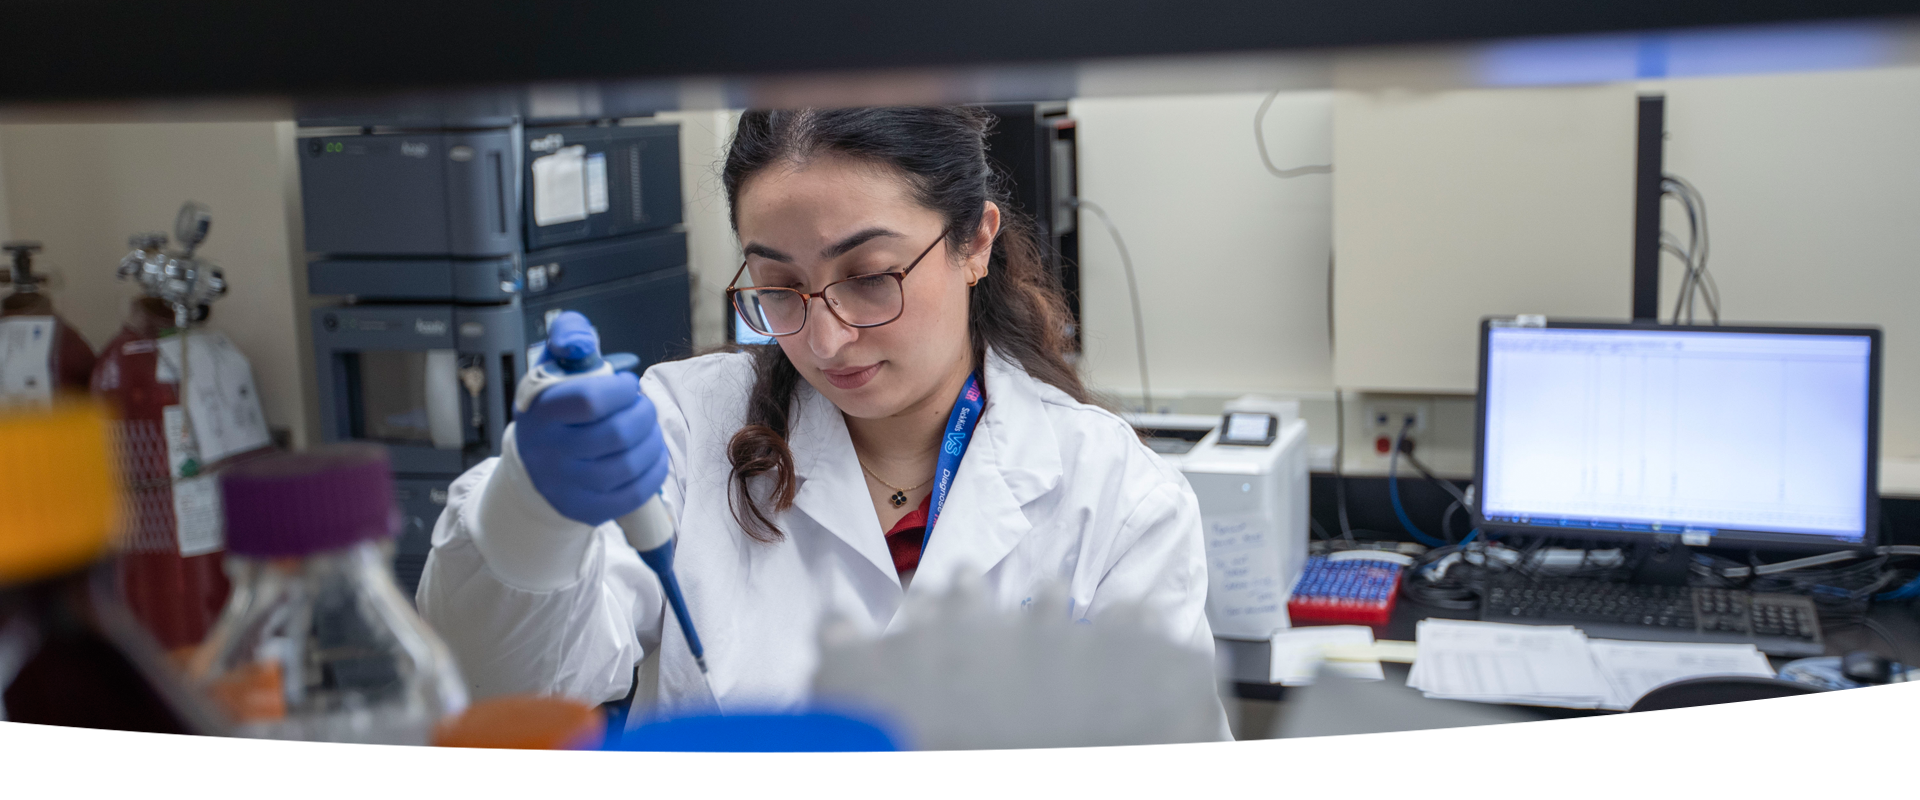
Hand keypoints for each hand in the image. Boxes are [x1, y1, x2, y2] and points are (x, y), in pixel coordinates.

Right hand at [514, 313, 667, 525]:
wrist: (534, 465)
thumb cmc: (554, 408)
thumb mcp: (553, 364)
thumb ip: (569, 335)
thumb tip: (582, 344)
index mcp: (540, 412)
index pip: (590, 400)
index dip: (622, 389)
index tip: (626, 384)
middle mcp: (548, 453)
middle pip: (618, 434)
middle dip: (644, 413)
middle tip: (642, 406)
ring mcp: (567, 486)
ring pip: (630, 464)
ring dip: (652, 440)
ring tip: (647, 428)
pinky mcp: (586, 509)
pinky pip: (635, 493)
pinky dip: (653, 468)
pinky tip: (649, 454)